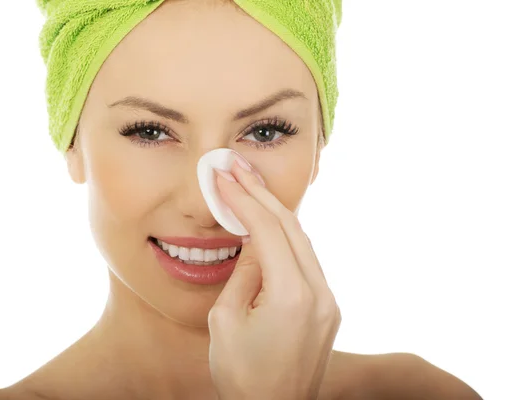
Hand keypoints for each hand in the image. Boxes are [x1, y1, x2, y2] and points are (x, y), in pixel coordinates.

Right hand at [208, 157, 340, 399]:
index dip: (242, 199)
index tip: (222, 177)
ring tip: (249, 187)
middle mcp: (319, 293)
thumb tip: (254, 245)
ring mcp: (328, 301)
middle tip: (235, 168)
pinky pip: (306, 261)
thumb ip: (244, 275)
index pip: (266, 230)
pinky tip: (268, 224)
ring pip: (301, 241)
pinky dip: (285, 238)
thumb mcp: (225, 321)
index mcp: (291, 296)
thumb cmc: (242, 376)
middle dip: (260, 194)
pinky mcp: (328, 308)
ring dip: (274, 213)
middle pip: (290, 227)